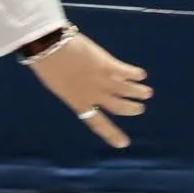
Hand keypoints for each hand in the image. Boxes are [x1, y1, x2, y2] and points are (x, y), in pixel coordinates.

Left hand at [24, 32, 150, 147]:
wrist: (47, 48)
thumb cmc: (47, 63)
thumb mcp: (58, 83)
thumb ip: (74, 90)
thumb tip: (85, 89)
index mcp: (77, 103)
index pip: (97, 123)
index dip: (111, 134)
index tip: (123, 144)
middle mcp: (93, 95)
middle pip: (119, 107)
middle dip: (132, 109)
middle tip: (139, 108)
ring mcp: (102, 81)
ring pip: (128, 91)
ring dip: (140, 93)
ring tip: (147, 93)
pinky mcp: (107, 65)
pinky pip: (128, 73)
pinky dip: (136, 74)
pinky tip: (141, 74)